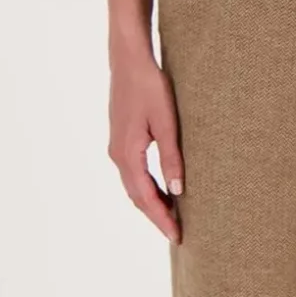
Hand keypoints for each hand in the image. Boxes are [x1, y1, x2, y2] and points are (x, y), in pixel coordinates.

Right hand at [108, 45, 183, 242]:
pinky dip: (147, 187)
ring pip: (134, 186)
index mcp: (128, 154)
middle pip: (136, 196)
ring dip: (151, 202)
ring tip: (174, 215)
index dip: (162, 218)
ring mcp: (116, 148)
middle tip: (178, 233)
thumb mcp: (166, 123)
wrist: (128, 60)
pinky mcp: (121, 140)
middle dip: (156, 216)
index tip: (177, 236)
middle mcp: (117, 155)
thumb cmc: (150, 87)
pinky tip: (163, 189)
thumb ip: (172, 158)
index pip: (145, 197)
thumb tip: (178, 192)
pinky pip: (133, 174)